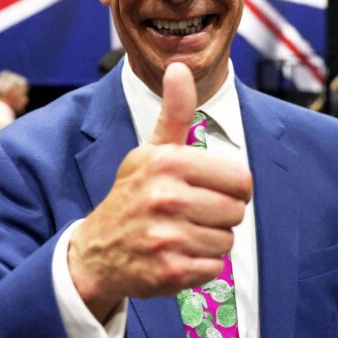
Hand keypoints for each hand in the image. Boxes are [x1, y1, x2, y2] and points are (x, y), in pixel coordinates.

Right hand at [68, 62, 252, 321]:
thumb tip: (179, 67)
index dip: (232, 188)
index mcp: (167, 162)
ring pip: (227, 242)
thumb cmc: (133, 195)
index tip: (209, 190)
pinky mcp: (169, 271)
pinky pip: (214, 268)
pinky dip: (201, 267)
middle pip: (236, 212)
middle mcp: (165, 197)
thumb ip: (174, 112)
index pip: (241, 179)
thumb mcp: (151, 151)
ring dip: (210, 242)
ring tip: (182, 235)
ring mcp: (166, 236)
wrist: (96, 251)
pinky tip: (177, 255)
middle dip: (220, 216)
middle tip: (191, 215)